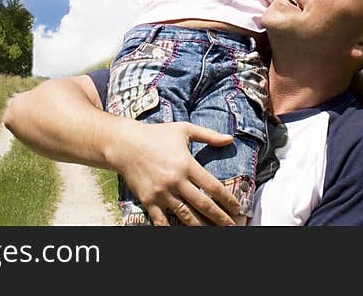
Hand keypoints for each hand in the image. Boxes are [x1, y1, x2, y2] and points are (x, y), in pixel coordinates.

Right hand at [110, 120, 240, 225]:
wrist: (125, 144)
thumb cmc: (156, 134)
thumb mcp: (184, 129)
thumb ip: (209, 135)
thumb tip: (230, 139)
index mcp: (187, 164)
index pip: (213, 186)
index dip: (227, 200)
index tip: (237, 208)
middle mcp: (176, 180)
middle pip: (203, 205)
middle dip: (220, 218)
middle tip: (231, 226)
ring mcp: (161, 192)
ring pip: (185, 216)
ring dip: (201, 226)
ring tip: (212, 232)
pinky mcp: (148, 200)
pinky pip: (161, 221)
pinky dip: (171, 229)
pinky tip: (181, 233)